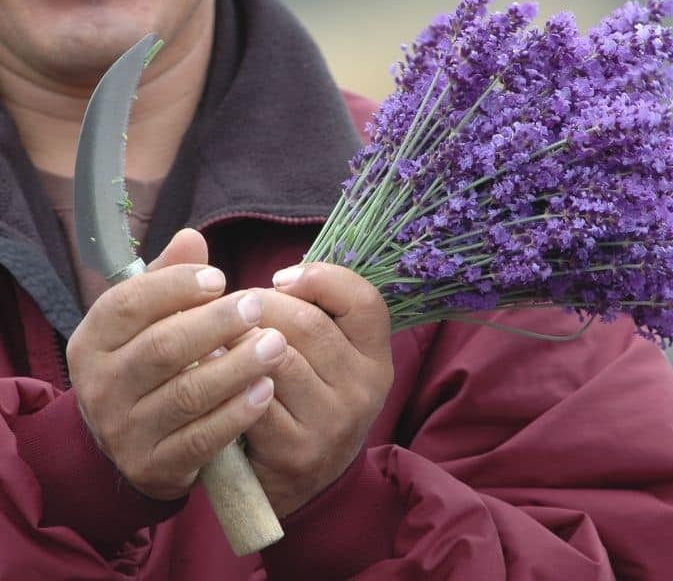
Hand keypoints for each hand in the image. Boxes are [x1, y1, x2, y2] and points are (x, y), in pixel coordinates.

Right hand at [66, 229, 285, 499]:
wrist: (132, 445)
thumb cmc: (150, 367)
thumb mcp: (148, 322)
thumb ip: (168, 280)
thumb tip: (192, 237)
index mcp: (93, 341)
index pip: (127, 305)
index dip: (174, 287)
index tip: (220, 277)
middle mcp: (100, 387)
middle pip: (162, 349)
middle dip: (214, 324)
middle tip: (258, 306)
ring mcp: (124, 431)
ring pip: (186, 395)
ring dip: (236, 367)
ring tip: (276, 345)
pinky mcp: (154, 467)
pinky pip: (201, 439)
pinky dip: (236, 414)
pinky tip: (267, 390)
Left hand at [243, 263, 393, 516]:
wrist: (304, 485)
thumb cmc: (306, 403)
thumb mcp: (329, 361)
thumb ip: (315, 312)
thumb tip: (278, 274)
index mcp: (375, 359)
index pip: (365, 301)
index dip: (321, 277)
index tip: (280, 278)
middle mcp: (364, 390)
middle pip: (309, 323)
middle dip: (258, 305)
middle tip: (231, 307)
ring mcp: (333, 422)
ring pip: (278, 356)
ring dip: (237, 338)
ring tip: (218, 335)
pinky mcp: (297, 451)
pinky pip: (253, 396)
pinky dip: (224, 375)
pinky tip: (209, 368)